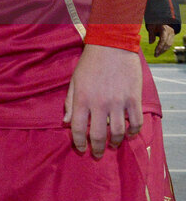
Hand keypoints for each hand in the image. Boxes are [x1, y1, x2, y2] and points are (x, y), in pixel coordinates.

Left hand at [63, 43, 142, 157]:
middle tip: (97, 154)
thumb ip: (70, 103)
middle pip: (97, 135)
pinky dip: (133, 132)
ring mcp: (118, 102)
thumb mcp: (74, 81)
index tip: (81, 149)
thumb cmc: (90, 64)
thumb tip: (66, 122)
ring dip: (115, 143)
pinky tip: (128, 135)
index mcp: (82, 99)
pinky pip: (135, 122)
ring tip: (112, 145)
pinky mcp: (133, 99)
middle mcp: (99, 103)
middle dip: (97, 148)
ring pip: (117, 132)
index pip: (78, 128)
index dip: (78, 142)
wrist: (111, 47)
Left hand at [147, 23, 175, 56]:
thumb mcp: (151, 27)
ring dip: (163, 50)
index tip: (156, 52)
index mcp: (164, 29)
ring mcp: (172, 34)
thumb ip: (151, 34)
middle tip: (155, 55)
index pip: (163, 40)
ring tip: (157, 54)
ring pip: (169, 44)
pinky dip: (165, 48)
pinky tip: (160, 51)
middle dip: (161, 50)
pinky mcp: (172, 36)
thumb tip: (151, 43)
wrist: (160, 19)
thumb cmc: (154, 22)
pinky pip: (169, 44)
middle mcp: (170, 32)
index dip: (160, 46)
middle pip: (167, 43)